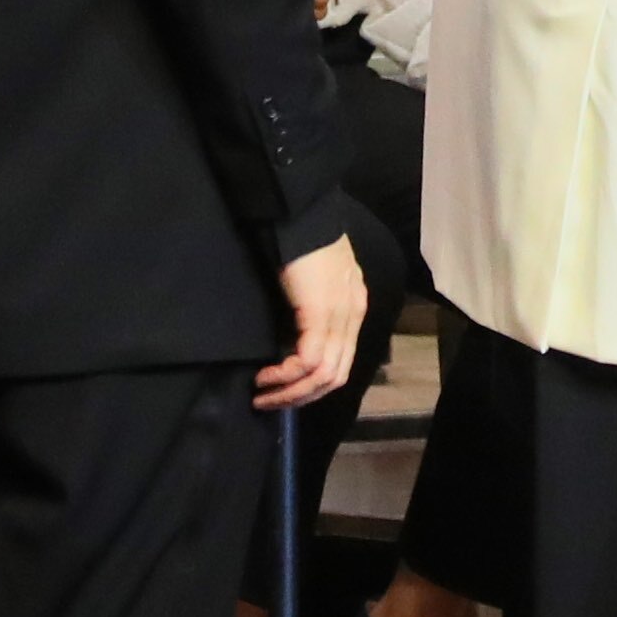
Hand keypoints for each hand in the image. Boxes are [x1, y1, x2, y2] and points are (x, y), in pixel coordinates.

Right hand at [257, 234, 363, 412]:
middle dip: (302, 397)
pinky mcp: (320, 313)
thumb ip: (312, 308)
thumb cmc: (299, 242)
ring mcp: (340, 315)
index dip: (314, 384)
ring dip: (292, 393)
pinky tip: (266, 376)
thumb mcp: (313, 281)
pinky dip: (287, 375)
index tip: (285, 392)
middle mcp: (353, 315)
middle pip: (337, 375)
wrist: (300, 213)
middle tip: (271, 403)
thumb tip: (289, 338)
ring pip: (325, 374)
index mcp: (354, 307)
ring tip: (263, 396)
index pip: (343, 361)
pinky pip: (309, 359)